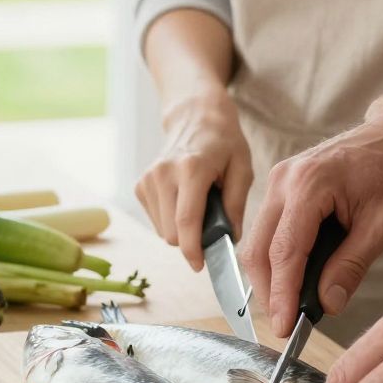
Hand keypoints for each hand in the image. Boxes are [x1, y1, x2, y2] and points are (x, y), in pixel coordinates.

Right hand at [134, 92, 252, 269]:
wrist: (194, 117)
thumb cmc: (224, 142)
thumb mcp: (242, 168)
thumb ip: (237, 204)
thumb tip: (230, 238)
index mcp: (191, 168)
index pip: (186, 222)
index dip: (193, 250)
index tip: (201, 266)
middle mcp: (163, 173)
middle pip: (172, 233)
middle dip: (192, 239)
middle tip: (212, 223)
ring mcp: (148, 179)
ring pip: (163, 231)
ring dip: (182, 229)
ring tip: (198, 204)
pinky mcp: (140, 185)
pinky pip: (157, 221)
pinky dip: (172, 219)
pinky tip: (183, 200)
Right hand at [240, 108, 382, 338]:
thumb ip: (350, 266)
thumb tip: (327, 304)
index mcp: (308, 183)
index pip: (284, 252)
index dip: (282, 295)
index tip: (286, 328)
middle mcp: (285, 178)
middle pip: (258, 248)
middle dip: (269, 291)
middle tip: (289, 325)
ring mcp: (281, 179)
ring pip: (259, 241)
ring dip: (272, 277)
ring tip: (295, 307)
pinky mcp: (285, 187)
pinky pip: (270, 229)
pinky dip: (278, 258)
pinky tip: (298, 280)